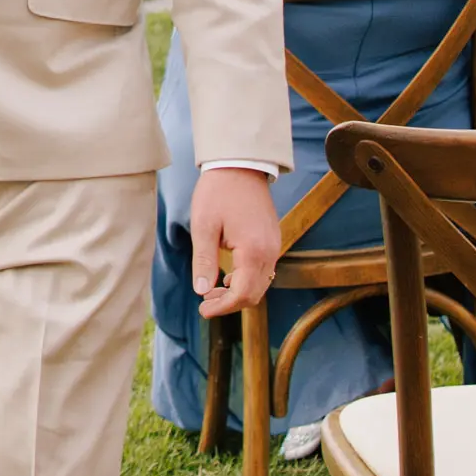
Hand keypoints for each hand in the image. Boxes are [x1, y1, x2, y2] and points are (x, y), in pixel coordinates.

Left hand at [191, 169, 281, 320]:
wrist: (240, 165)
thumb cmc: (218, 193)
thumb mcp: (204, 226)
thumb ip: (204, 261)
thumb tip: (201, 291)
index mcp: (253, 251)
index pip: (243, 295)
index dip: (222, 308)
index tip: (203, 310)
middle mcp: (270, 251)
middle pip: (255, 294)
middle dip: (230, 304)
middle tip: (205, 302)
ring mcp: (274, 245)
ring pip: (261, 284)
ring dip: (238, 293)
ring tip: (211, 290)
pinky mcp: (272, 239)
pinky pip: (264, 270)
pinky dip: (247, 280)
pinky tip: (228, 277)